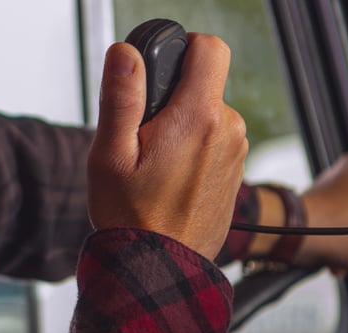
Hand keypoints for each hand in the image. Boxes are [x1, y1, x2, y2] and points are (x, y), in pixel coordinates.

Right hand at [87, 34, 248, 259]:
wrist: (159, 269)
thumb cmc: (131, 218)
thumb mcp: (110, 156)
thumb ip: (120, 98)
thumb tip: (126, 53)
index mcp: (199, 118)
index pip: (210, 48)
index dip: (184, 48)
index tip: (159, 74)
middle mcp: (228, 130)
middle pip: (204, 84)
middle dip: (173, 98)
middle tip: (144, 139)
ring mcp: (236, 152)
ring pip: (207, 113)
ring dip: (182, 127)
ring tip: (155, 165)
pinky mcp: (235, 170)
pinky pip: (214, 141)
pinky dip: (193, 149)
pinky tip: (170, 179)